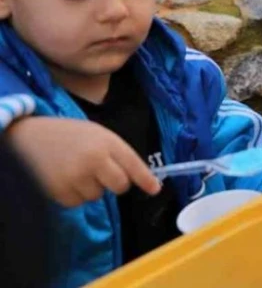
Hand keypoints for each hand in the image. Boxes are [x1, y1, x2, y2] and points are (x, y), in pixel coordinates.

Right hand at [7, 117, 160, 207]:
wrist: (30, 136)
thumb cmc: (70, 134)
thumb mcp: (98, 134)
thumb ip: (117, 153)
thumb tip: (135, 178)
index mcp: (107, 142)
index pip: (133, 165)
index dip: (146, 179)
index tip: (155, 189)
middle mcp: (95, 160)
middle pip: (120, 186)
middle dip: (116, 183)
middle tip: (101, 171)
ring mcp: (76, 177)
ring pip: (98, 196)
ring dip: (92, 188)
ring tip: (77, 170)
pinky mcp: (59, 191)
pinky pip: (78, 203)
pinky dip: (75, 195)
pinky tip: (65, 178)